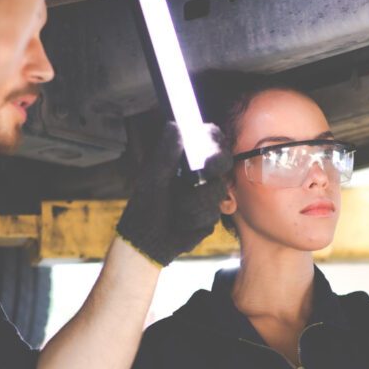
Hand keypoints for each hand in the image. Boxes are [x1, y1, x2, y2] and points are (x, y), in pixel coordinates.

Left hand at [115, 123, 232, 266]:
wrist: (147, 242)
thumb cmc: (145, 207)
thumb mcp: (153, 178)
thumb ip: (165, 154)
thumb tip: (174, 125)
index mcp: (186, 161)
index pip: (209, 141)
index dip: (215, 139)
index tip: (211, 140)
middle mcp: (200, 176)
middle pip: (223, 163)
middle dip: (216, 165)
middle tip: (207, 169)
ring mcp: (207, 196)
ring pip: (217, 191)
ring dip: (194, 202)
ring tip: (176, 209)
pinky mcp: (210, 216)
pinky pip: (212, 214)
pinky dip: (194, 219)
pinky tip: (182, 223)